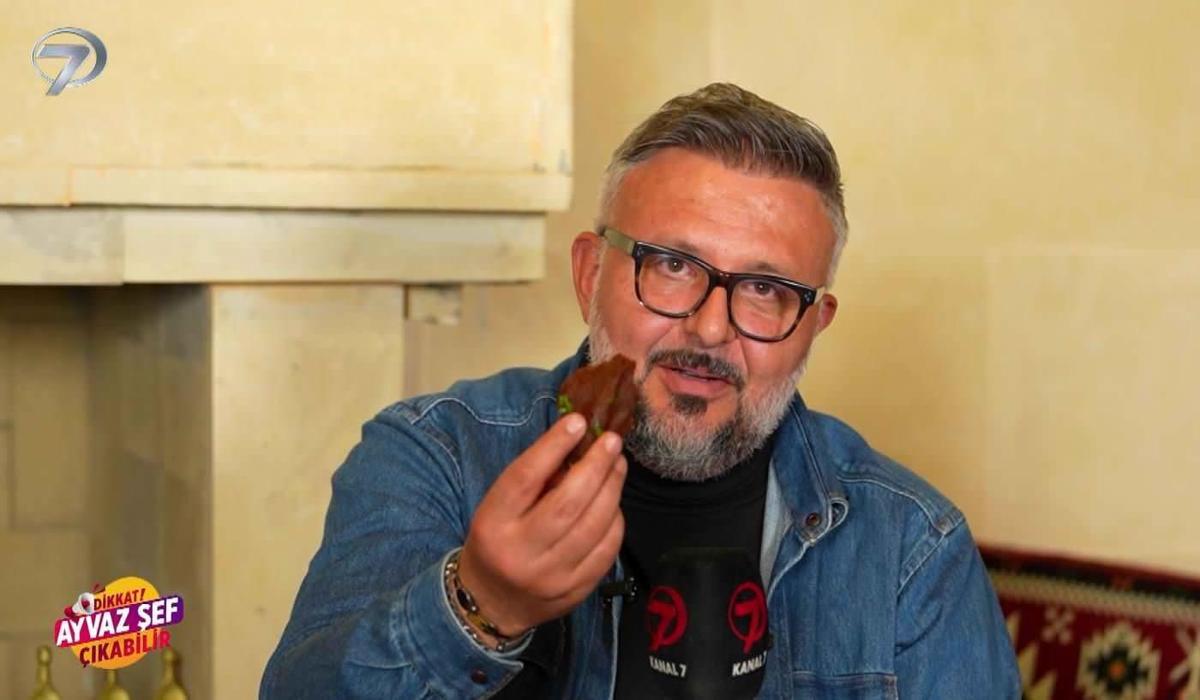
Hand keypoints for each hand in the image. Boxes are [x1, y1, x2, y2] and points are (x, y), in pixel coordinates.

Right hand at [456, 413, 626, 637]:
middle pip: (567, 503)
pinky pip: (606, 550)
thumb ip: (534, 480)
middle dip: (595, 467)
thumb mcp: (498, 508)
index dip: (553, 446)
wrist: (491, 603)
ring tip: (618, 465)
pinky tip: (614, 503)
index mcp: (493, 525)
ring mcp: (551, 577)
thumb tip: (578, 443)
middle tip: (612, 442)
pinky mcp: (575, 592)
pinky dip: (615, 521)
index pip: (525, 479)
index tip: (577, 422)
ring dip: (612, 489)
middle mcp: (521, 553)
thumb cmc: (497, 541)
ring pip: (593, 526)